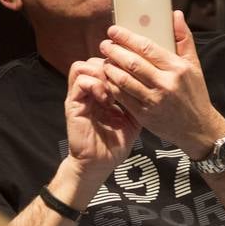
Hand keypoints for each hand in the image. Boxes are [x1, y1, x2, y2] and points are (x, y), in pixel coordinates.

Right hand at [65, 57, 139, 176]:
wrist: (99, 165)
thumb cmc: (115, 144)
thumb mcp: (133, 117)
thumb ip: (136, 98)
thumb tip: (151, 82)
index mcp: (102, 91)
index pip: (106, 64)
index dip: (119, 64)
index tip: (133, 74)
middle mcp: (89, 91)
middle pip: (94, 60)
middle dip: (110, 66)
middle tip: (122, 81)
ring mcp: (79, 96)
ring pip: (83, 66)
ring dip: (100, 74)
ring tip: (113, 90)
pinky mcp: (73, 105)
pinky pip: (80, 82)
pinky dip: (95, 85)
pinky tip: (106, 99)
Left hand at [99, 11, 224, 158]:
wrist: (198, 128)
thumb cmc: (195, 94)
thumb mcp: (194, 65)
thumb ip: (183, 38)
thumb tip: (175, 15)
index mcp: (177, 68)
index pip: (147, 47)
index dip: (127, 37)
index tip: (114, 31)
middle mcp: (166, 84)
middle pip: (132, 63)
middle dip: (114, 51)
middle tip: (104, 45)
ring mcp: (154, 101)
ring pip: (124, 80)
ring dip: (110, 68)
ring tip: (104, 60)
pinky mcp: (145, 115)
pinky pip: (123, 97)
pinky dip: (113, 86)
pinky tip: (108, 79)